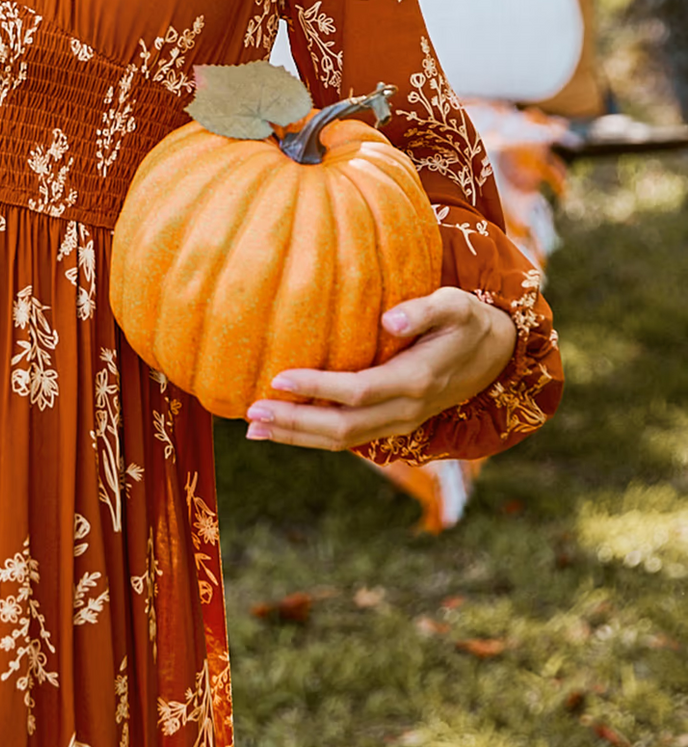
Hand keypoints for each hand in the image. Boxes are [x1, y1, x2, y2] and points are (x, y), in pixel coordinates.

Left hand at [244, 288, 518, 451]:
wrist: (495, 355)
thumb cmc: (467, 321)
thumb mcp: (455, 306)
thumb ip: (425, 311)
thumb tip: (390, 320)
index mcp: (417, 381)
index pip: (358, 392)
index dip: (318, 389)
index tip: (279, 378)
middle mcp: (407, 410)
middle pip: (344, 428)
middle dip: (296, 424)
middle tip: (251, 414)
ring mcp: (400, 423)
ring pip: (343, 440)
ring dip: (297, 437)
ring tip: (253, 429)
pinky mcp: (393, 425)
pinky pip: (349, 438)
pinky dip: (311, 437)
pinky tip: (279, 429)